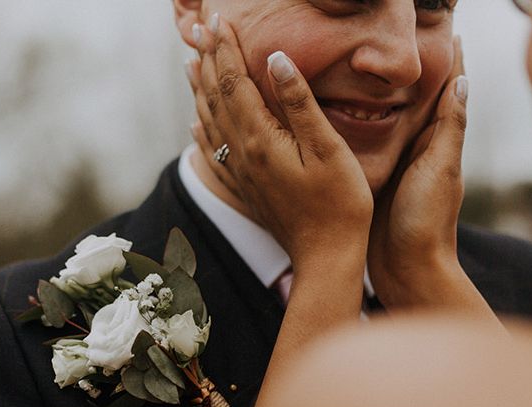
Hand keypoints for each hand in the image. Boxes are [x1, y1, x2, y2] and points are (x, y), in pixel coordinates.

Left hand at [188, 16, 372, 276]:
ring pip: (210, 123)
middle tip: (201, 29)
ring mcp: (242, 174)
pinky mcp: (246, 189)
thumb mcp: (328, 149)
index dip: (226, 49)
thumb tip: (277, 60)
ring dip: (200, 90)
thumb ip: (301, 103)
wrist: (326, 257)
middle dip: (208, 60)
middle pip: (216, 98)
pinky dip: (202, 131)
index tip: (219, 19)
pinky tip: (196, 124)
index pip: (235, 82)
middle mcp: (242, 155)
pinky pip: (214, 153)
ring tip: (192, 64)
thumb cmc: (339, 204)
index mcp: (261, 139)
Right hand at [368, 37, 470, 308]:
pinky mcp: (371, 179)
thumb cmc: (426, 221)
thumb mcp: (441, 170)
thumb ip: (450, 128)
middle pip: (415, 99)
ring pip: (387, 118)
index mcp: (436, 142)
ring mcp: (393, 164)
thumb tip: (462, 79)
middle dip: (411, 68)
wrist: (405, 269)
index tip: (444, 26)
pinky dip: (357, 123)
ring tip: (365, 61)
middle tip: (398, 35)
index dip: (447, 58)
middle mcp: (416, 150)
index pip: (446, 90)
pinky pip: (364, 143)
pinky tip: (339, 109)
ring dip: (380, 91)